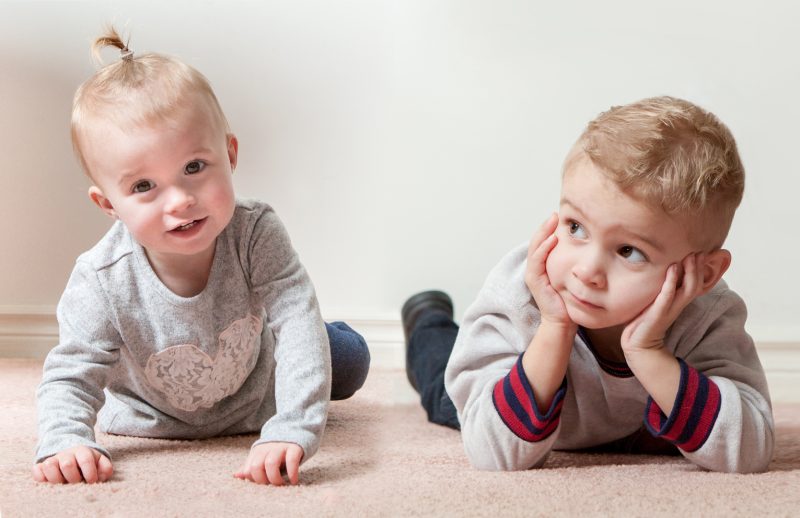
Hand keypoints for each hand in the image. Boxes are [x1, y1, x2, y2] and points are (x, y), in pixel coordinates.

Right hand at [32, 445, 112, 483]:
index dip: (90, 473)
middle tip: (77, 483)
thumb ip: (105, 468)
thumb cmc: (87, 462)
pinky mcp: (41, 466)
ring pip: (49, 465)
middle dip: (73, 478)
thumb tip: (101, 476)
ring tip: (63, 483)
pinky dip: (41, 477)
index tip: (91, 481)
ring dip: (56, 478)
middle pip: (67, 464)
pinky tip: (49, 482)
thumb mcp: (99, 462)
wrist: (71, 452)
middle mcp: (66, 454)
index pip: (86, 460)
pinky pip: (36, 470)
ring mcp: (53, 459)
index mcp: (82, 451)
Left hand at [234, 442, 303, 485]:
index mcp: (257, 452)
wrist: (293, 430)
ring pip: (271, 463)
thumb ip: (249, 467)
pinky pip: (291, 461)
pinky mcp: (294, 447)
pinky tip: (293, 481)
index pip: (248, 470)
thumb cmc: (275, 451)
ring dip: (275, 478)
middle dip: (262, 480)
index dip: (254, 480)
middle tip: (271, 485)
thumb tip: (235, 476)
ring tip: (281, 484)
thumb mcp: (261, 457)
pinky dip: (292, 473)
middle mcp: (267, 448)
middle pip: (256, 466)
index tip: (263, 484)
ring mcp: (280, 447)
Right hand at [525, 213, 573, 328]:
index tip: (560, 217)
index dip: (549, 229)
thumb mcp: (572, 276)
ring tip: (552, 221)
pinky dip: (543, 248)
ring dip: (543, 233)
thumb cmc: (569, 300)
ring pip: (535, 247)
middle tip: (555, 214)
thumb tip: (589, 247)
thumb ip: (574, 263)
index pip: (544, 242)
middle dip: (545, 226)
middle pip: (537, 241)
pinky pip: (537, 260)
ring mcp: (533, 274)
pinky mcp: (534, 281)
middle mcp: (536, 267)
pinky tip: (552, 239)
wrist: (563, 321)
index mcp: (544, 265)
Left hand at [621, 254, 705, 356]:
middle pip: (695, 285)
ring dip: (690, 272)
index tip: (701, 253)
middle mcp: (677, 305)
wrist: (638, 345)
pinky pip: (667, 296)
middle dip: (699, 268)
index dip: (699, 270)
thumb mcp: (656, 303)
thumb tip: (663, 274)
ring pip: (687, 290)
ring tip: (691, 257)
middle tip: (700, 251)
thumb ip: (662, 290)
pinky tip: (672, 269)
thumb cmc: (645, 322)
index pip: (695, 284)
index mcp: (678, 302)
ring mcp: (669, 310)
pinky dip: (670, 282)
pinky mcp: (658, 314)